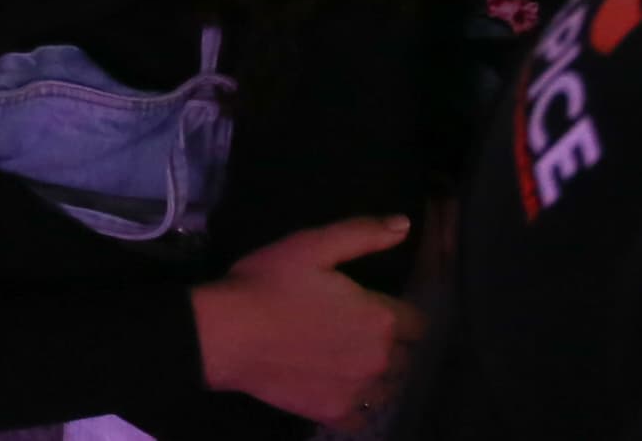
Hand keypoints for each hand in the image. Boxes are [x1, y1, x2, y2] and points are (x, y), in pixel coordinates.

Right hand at [192, 215, 420, 424]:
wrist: (225, 334)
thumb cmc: (267, 284)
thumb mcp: (311, 246)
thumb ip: (362, 235)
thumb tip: (405, 224)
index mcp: (380, 318)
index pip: (416, 322)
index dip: (397, 313)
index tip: (372, 307)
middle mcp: (380, 359)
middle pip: (405, 357)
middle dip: (389, 344)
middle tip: (354, 331)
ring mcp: (359, 391)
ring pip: (389, 387)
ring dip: (377, 375)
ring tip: (347, 361)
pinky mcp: (336, 413)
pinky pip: (364, 416)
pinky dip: (357, 404)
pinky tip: (337, 387)